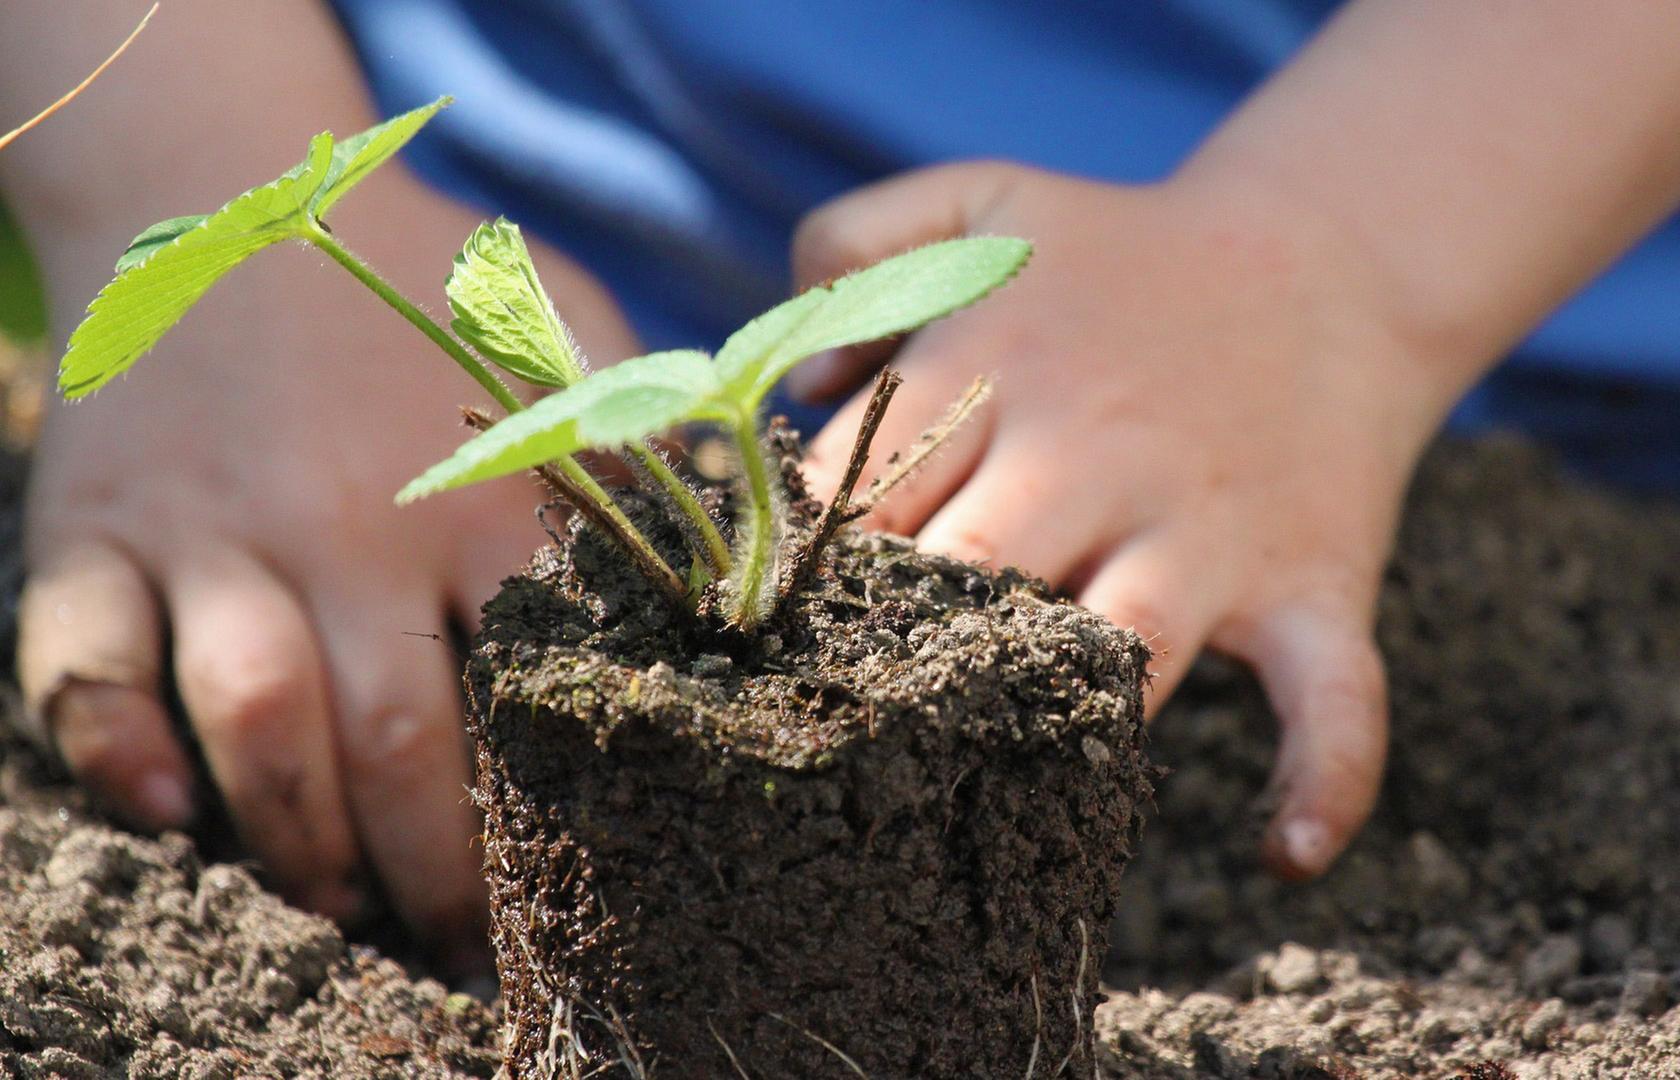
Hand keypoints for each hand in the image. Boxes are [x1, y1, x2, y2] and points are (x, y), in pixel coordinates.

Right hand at [15, 181, 636, 971]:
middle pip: (396, 742)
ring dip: (297, 842)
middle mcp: (346, 521)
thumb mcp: (554, 328)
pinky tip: (167, 814)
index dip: (560, 812)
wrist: (221, 182)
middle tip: (458, 946)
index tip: (577, 885)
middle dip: (433, 875)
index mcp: (477, 489)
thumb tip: (736, 543)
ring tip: (339, 904)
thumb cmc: (416, 278)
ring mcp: (213, 527)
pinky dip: (112, 750)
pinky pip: (82, 662)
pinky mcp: (98, 525)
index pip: (537, 688)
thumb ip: (635, 435)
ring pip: (255, 724)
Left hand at [792, 162, 1467, 877]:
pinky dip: (1327, 778)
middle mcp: (1096, 456)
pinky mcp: (1311, 584)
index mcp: (1001, 369)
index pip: (865, 493)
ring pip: (1118, 650)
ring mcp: (1208, 531)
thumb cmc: (1125, 256)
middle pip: (967, 576)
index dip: (809, 568)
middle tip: (849, 718)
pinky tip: (1285, 853)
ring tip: (993, 785)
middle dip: (902, 648)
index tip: (774, 626)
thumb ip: (853, 243)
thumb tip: (798, 391)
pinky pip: (1334, 698)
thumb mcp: (981, 201)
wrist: (1330, 257)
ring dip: (1055, 721)